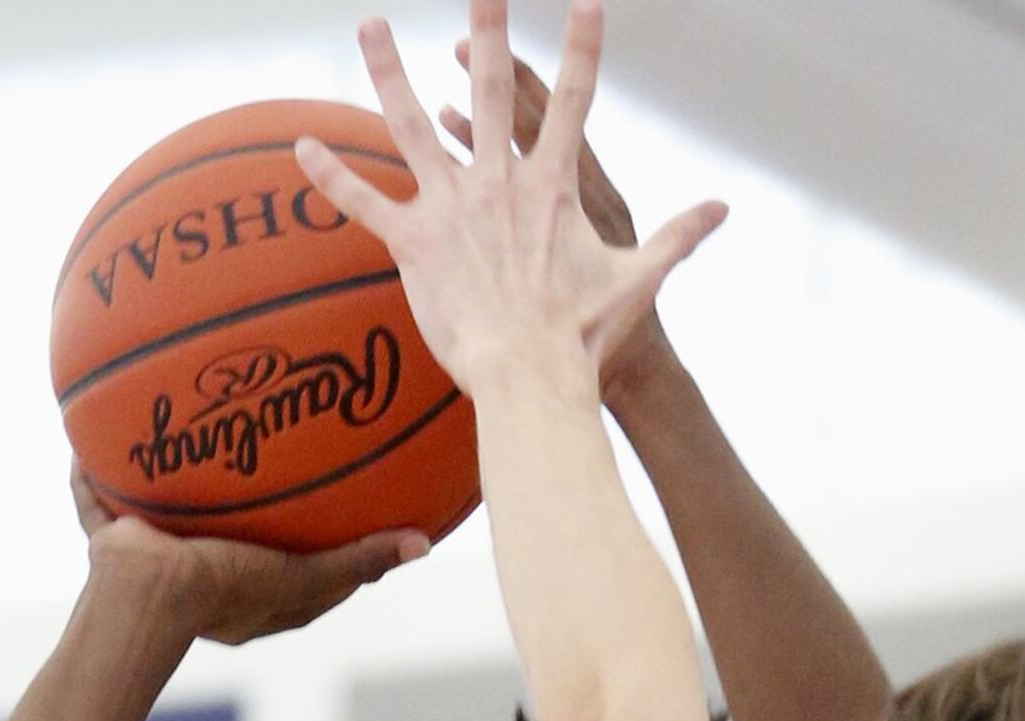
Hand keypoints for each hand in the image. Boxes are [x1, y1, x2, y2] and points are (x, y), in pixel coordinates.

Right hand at [71, 459, 427, 645]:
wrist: (145, 597)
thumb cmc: (227, 590)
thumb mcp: (304, 576)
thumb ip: (359, 560)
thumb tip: (423, 544)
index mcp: (250, 595)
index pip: (296, 568)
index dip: (320, 540)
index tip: (346, 504)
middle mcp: (204, 576)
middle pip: (230, 535)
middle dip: (244, 502)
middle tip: (268, 455)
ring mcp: (156, 558)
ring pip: (162, 512)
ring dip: (168, 480)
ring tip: (179, 427)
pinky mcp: (114, 541)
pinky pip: (99, 502)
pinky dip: (92, 477)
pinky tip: (89, 435)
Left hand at [295, 0, 724, 399]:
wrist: (531, 378)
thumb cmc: (583, 337)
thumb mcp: (637, 280)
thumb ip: (679, 238)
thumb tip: (725, 210)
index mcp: (553, 185)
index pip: (574, 102)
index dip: (581, 50)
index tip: (586, 2)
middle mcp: (498, 182)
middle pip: (490, 91)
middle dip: (486, 33)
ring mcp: (452, 208)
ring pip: (410, 127)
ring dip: (386, 73)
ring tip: (367, 26)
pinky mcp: (414, 245)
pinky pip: (364, 204)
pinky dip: (331, 176)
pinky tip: (299, 146)